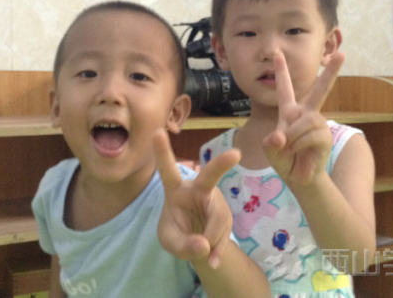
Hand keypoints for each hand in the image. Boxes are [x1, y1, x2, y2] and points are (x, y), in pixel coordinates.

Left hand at [153, 128, 239, 268]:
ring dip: (210, 239)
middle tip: (236, 154)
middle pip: (210, 176)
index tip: (157, 131)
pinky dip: (218, 250)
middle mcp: (198, 189)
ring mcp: (215, 201)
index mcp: (176, 190)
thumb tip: (204, 244)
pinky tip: (212, 261)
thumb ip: (182, 245)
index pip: (167, 169)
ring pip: (218, 218)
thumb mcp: (170, 242)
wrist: (199, 245)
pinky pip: (224, 232)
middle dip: (221, 164)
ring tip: (203, 255)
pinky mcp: (226, 214)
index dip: (162, 151)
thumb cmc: (178, 234)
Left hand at [262, 51, 343, 186]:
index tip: (279, 53)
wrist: (298, 177)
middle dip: (331, 73)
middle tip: (341, 54)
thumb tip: (281, 136)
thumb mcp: (270, 150)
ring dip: (294, 136)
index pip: (286, 89)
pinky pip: (311, 134)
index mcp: (290, 112)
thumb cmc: (284, 160)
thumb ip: (270, 143)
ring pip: (306, 121)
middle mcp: (306, 114)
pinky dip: (299, 144)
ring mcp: (318, 124)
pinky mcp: (325, 136)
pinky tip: (298, 151)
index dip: (282, 71)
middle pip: (319, 90)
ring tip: (289, 148)